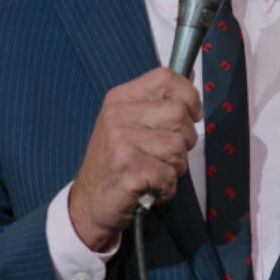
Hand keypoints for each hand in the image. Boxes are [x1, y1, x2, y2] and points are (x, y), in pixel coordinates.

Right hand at [69, 67, 202, 250]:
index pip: (166, 77)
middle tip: (166, 155)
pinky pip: (169, 175)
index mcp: (121, 99)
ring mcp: (121, 142)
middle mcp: (118, 116)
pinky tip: (151, 189)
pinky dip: (167, 188)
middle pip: (179, 113)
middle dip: (185, 140)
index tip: (191, 115)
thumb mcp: (128, 123)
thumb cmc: (113, 164)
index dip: (189, 96)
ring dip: (175, 167)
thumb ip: (158, 101)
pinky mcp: (128, 169)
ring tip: (155, 172)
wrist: (88, 204)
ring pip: (178, 147)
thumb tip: (190, 75)